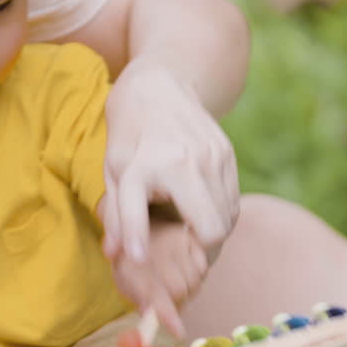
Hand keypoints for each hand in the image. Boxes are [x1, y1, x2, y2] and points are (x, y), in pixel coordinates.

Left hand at [100, 62, 238, 263]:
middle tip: (185, 258)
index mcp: (145, 164)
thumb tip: (118, 256)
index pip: (138, 213)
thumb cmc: (131, 133)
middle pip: (212, 230)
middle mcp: (184, 161)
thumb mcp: (113, 169)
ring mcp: (213, 156)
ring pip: (227, 219)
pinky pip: (233, 201)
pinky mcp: (227, 153)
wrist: (160, 85)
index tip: (138, 261)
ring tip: (192, 236)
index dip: (137, 242)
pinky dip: (221, 215)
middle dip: (200, 252)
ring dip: (212, 234)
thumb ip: (117, 215)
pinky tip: (203, 212)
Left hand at [109, 219, 208, 338]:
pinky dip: (198, 276)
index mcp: (131, 265)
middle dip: (178, 303)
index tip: (179, 332)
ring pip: (194, 281)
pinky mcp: (190, 237)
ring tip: (177, 287)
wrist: (138, 226)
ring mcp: (175, 242)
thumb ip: (139, 301)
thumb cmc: (132, 262)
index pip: (154, 294)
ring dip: (189, 292)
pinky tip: (186, 272)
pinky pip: (203, 267)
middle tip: (171, 305)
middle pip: (179, 290)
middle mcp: (155, 251)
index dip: (168, 315)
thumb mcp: (125, 281)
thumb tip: (151, 322)